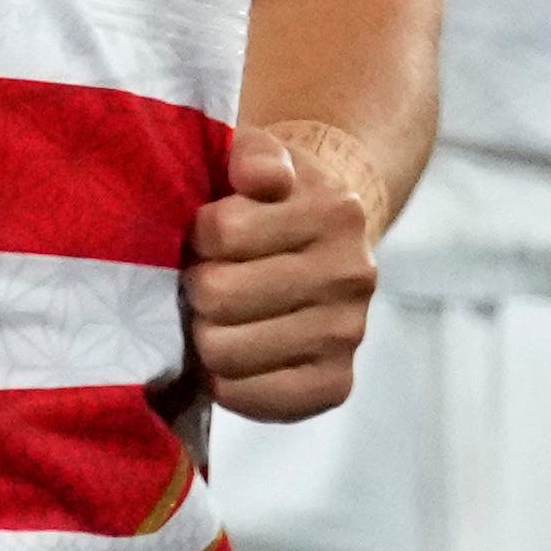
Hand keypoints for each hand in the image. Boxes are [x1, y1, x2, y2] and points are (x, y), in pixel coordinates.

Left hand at [194, 122, 381, 420]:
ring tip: (219, 316)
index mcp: (335, 212)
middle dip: (198, 286)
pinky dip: (222, 380)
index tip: (210, 235)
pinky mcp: (335, 386)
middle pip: (218, 294)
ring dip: (204, 332)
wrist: (325, 246)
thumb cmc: (272, 202)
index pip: (221, 231)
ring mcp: (347, 335)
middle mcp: (352, 275)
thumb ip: (253, 153)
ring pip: (224, 350)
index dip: (200, 234)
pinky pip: (248, 397)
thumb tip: (261, 178)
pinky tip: (231, 354)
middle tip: (209, 280)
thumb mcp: (260, 157)